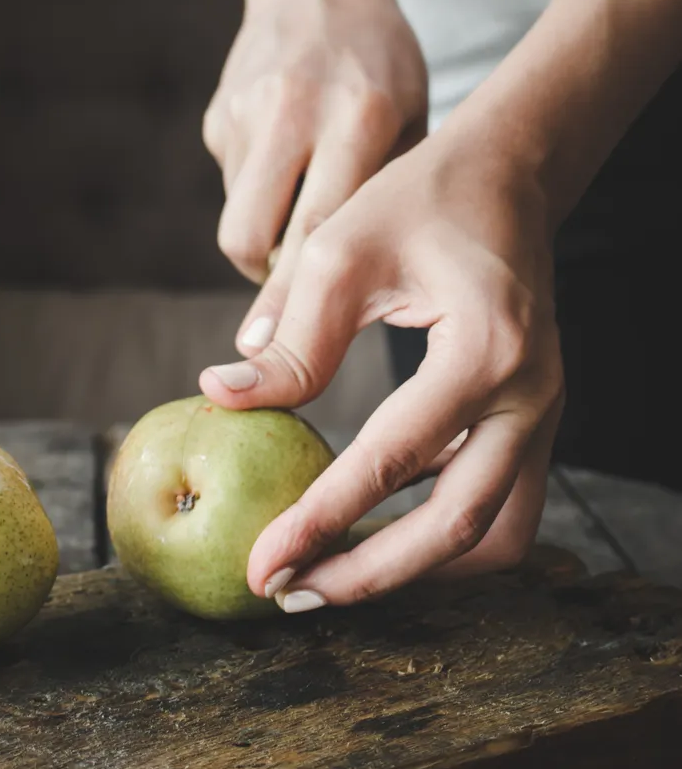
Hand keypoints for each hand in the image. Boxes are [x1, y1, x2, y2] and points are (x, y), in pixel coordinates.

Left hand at [199, 123, 563, 608]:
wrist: (505, 177)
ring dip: (417, 569)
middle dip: (372, 576)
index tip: (262, 566)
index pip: (393, 461)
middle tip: (292, 592)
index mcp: (485, 351)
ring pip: (494, 536)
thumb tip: (224, 397)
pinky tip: (372, 526)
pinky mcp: (533, 422)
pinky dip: (438, 533)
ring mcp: (543, 415)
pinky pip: (496, 506)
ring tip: (332, 573)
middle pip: (460, 529)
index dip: (320, 521)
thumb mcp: (341, 253)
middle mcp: (531, 397)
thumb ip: (291, 339)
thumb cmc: (419, 201)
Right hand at [203, 0, 426, 327]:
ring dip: (265, 242)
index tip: (278, 352)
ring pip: (238, 221)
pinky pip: (232, 188)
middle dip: (267, 286)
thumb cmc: (383, 70)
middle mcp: (294, 110)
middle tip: (287, 308)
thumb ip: (383, 200)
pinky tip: (284, 162)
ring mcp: (246, 110)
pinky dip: (257, 197)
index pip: (318, 229)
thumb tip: (349, 303)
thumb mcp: (410, 124)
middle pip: (254, 237)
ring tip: (303, 212)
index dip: (297, 299)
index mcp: (358, 115)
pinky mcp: (217, 114)